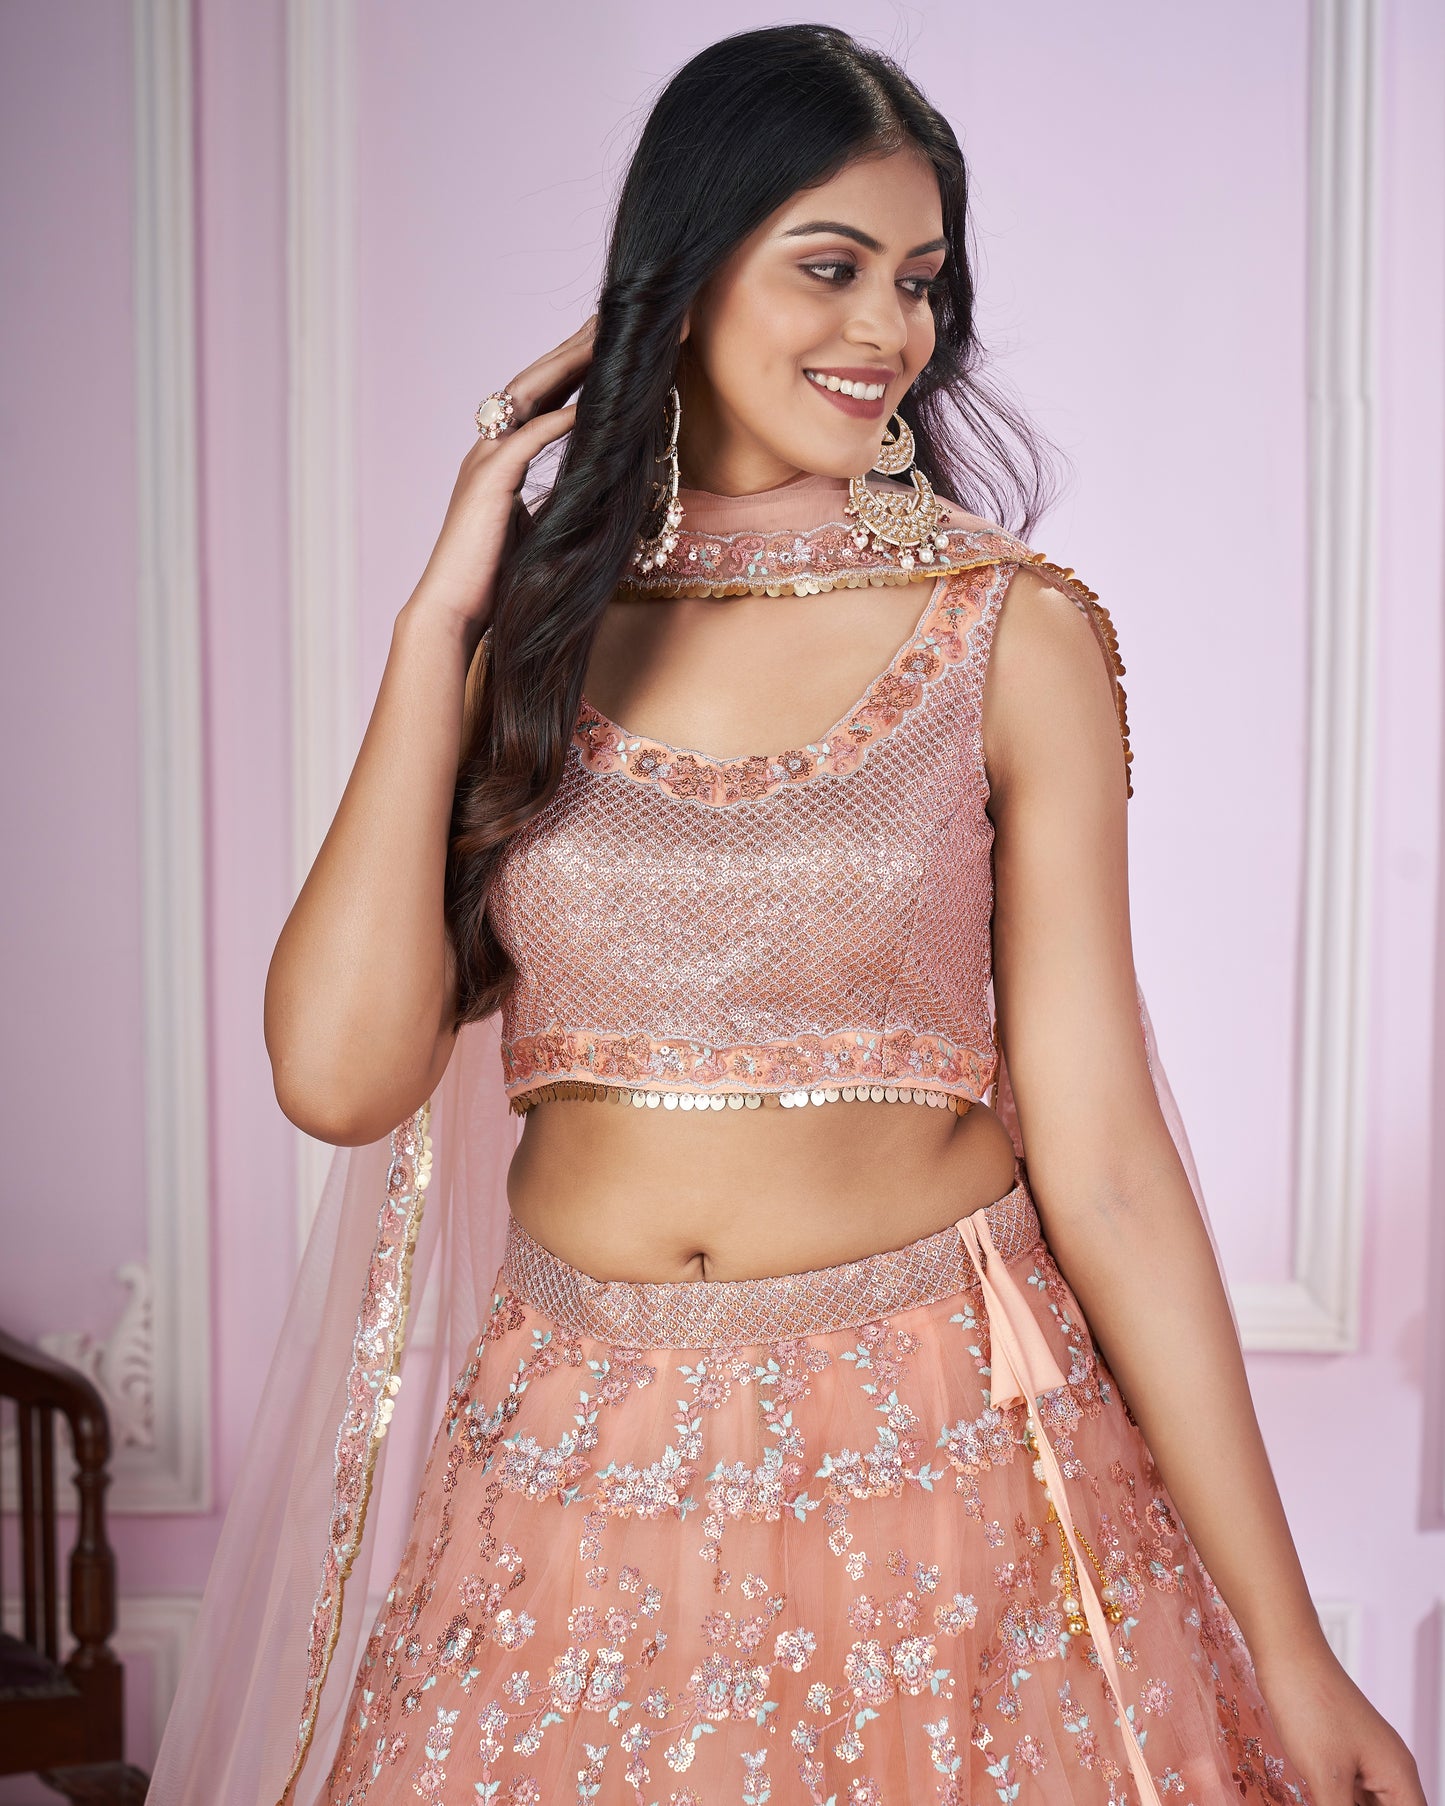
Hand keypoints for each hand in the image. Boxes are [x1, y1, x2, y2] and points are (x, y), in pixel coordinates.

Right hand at [410, 313, 595, 638]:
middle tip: (617, 314)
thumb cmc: (497, 579)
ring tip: (608, 338)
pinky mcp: (488, 484)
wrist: (456, 611)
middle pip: (538, 380)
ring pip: (529, 396)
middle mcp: (490, 447)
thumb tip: (595, 490)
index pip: (545, 395)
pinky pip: (526, 439)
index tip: (614, 339)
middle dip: (577, 345)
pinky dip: (558, 419)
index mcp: (502, 454)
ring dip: (570, 365)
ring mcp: (484, 461)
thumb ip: (560, 498)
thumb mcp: (539, 526)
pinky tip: (589, 403)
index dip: (577, 365)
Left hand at [1252, 1640, 1423, 1805]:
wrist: (1286, 1653)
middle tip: (1328, 1802)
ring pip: (1368, 1804)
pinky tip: (1318, 1797)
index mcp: (1399, 1776)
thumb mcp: (1326, 1777)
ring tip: (1322, 1797)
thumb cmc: (1310, 1706)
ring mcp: (1366, 1757)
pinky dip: (1339, 1801)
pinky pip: (1351, 1790)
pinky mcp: (1342, 1749)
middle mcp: (1390, 1768)